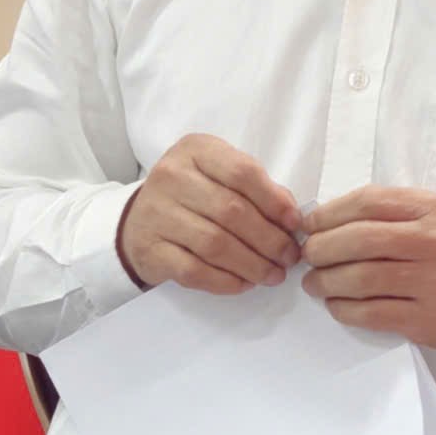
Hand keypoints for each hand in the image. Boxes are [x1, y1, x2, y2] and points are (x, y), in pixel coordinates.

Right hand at [116, 134, 303, 294]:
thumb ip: (256, 189)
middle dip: (269, 240)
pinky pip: (194, 270)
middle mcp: (171, 176)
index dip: (275, 201)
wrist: (140, 220)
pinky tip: (244, 283)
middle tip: (289, 257)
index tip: (295, 224)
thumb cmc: (192, 196)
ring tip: (272, 274)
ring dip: (252, 265)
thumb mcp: (220, 176)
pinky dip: (225, 281)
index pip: (242, 172)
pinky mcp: (149, 249)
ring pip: (215, 244)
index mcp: (195, 151)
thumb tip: (291, 220)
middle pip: (231, 211)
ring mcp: (156, 213)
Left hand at [299, 187, 435, 355]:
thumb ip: (385, 211)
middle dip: (321, 248)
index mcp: (432, 209)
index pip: (368, 202)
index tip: (309, 225)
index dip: (329, 214)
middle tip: (308, 256)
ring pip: (361, 279)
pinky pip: (371, 314)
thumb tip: (323, 221)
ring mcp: (434, 284)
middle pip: (360, 241)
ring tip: (315, 283)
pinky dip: (343, 309)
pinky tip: (336, 304)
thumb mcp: (431, 215)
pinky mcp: (428, 320)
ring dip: (326, 281)